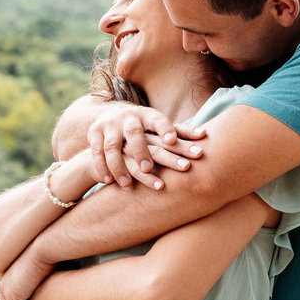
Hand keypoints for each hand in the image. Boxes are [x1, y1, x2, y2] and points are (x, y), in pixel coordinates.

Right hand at [87, 103, 204, 189]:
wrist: (107, 117)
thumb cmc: (142, 127)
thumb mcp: (157, 126)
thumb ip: (180, 131)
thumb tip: (205, 134)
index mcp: (146, 115)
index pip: (158, 120)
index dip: (165, 129)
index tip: (172, 140)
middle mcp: (128, 118)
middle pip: (136, 135)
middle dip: (142, 152)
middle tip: (151, 169)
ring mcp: (109, 126)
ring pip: (113, 147)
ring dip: (120, 166)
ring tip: (127, 184)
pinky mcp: (94, 135)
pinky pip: (96, 153)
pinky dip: (102, 167)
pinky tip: (108, 182)